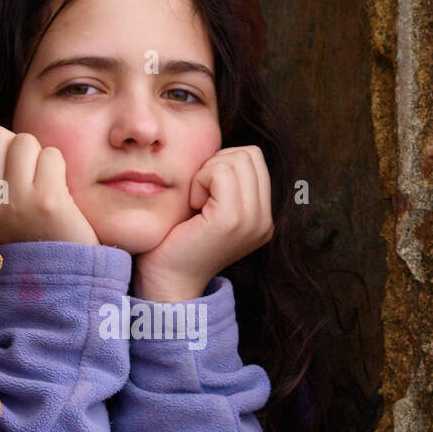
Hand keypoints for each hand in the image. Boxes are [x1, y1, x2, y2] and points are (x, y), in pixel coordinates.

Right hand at [0, 126, 98, 247]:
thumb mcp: (1, 218)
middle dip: (23, 149)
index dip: (4, 147)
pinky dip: (60, 168)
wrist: (61, 280)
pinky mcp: (47, 200)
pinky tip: (61, 193)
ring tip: (48, 185)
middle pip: (2, 136)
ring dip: (43, 157)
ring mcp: (18, 200)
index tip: (16, 166)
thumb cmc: (34, 243)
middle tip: (34, 176)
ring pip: (27, 141)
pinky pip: (52, 155)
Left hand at [132, 145, 274, 301]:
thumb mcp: (210, 209)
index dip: (224, 163)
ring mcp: (252, 220)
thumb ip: (226, 184)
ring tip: (196, 202)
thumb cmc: (178, 242)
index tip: (205, 192)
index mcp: (262, 218)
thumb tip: (223, 150)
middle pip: (250, 154)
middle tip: (199, 195)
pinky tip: (192, 206)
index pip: (254, 159)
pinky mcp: (231, 219)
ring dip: (208, 172)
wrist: (167, 281)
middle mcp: (264, 221)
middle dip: (217, 164)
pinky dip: (199, 180)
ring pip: (237, 159)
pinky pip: (220, 171)